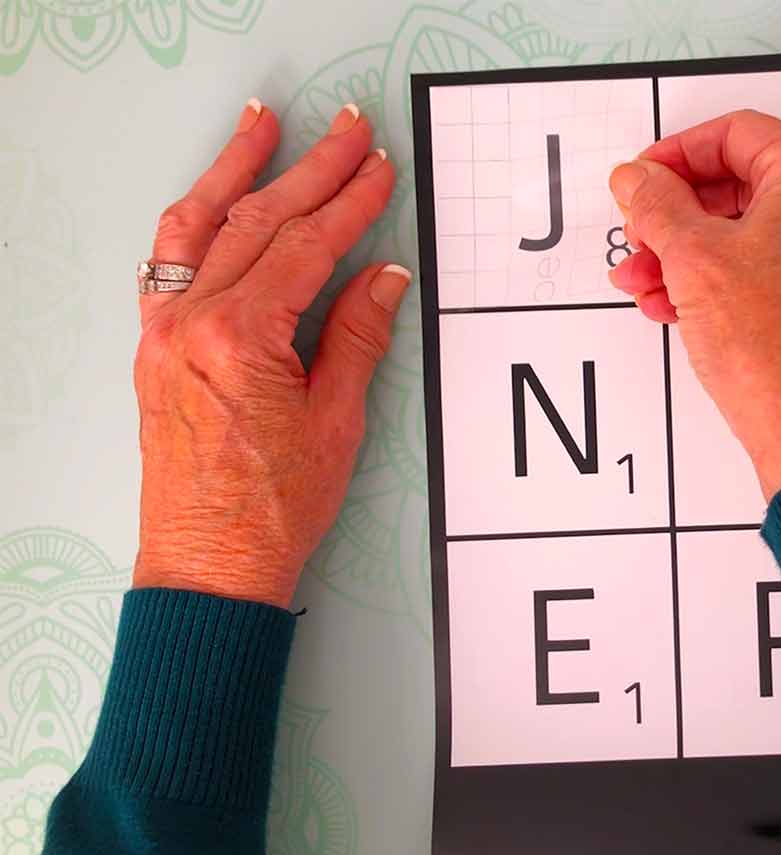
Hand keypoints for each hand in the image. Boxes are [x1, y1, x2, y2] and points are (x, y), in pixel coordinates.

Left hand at [134, 99, 407, 608]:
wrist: (210, 561)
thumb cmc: (274, 506)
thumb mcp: (337, 419)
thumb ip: (357, 335)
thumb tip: (383, 276)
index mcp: (239, 339)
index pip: (305, 247)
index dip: (349, 203)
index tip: (378, 169)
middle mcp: (190, 323)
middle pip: (256, 222)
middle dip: (309, 170)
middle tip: (347, 130)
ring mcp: (164, 332)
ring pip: (198, 226)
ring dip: (234, 170)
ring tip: (261, 125)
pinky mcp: (155, 347)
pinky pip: (169, 262)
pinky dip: (196, 220)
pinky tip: (215, 197)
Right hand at [607, 110, 780, 498]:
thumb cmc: (777, 352)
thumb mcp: (692, 259)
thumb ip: (657, 204)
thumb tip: (639, 180)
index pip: (736, 133)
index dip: (676, 154)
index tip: (642, 180)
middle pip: (746, 182)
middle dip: (678, 214)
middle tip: (640, 236)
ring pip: (756, 229)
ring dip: (692, 252)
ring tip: (647, 282)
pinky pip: (777, 264)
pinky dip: (727, 276)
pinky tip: (679, 304)